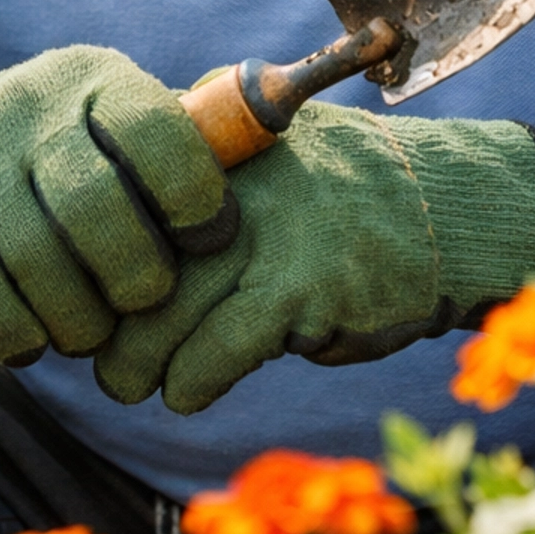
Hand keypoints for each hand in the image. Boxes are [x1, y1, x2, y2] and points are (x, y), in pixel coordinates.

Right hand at [0, 46, 237, 365]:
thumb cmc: (76, 155)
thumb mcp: (126, 129)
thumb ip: (189, 143)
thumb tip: (280, 120)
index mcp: (98, 76)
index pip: (157, 132)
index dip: (196, 199)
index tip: (212, 240)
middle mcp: (31, 100)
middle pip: (93, 205)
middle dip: (133, 273)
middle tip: (146, 300)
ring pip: (35, 255)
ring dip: (75, 317)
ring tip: (93, 333)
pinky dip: (12, 330)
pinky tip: (34, 342)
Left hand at [93, 100, 534, 413]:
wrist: (443, 210)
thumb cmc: (339, 196)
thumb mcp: (263, 156)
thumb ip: (192, 171)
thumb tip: (99, 218)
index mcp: (208, 145)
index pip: (111, 209)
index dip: (91, 267)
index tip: (90, 301)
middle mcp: (226, 180)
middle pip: (121, 271)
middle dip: (105, 331)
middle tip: (108, 359)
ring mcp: (263, 232)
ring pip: (153, 321)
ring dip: (137, 370)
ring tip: (141, 381)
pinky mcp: (299, 288)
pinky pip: (210, 355)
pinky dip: (190, 383)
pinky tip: (191, 388)